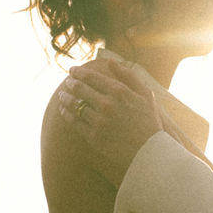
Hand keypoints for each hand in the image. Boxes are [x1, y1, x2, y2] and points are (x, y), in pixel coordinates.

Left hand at [58, 59, 164, 185]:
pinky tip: (64, 111)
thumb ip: (128, 76)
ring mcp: (99, 121)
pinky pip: (74, 122)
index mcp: (119, 92)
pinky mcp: (94, 136)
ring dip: (65, 97)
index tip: (72, 70)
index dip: (78, 72)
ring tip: (62, 95)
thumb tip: (111, 61)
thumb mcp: (145, 94)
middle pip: (80, 89)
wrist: (150, 152)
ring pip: (74, 105)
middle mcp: (107, 104)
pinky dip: (66, 114)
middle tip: (67, 82)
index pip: (91, 77)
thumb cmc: (149, 121)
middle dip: (70, 83)